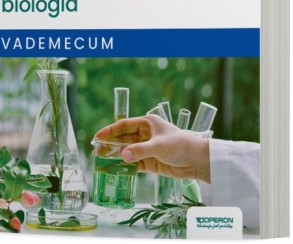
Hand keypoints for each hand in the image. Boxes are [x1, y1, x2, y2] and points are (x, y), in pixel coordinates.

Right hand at [94, 115, 209, 182]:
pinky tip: (114, 169)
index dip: (110, 130)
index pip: (124, 125)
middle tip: (95, 150)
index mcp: (147, 123)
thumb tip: (122, 155)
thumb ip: (140, 151)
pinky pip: (133, 162)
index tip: (97, 136)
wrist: (197, 161)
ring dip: (115, 155)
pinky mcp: (150, 161)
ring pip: (127, 150)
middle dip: (110, 144)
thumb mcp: (159, 146)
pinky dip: (124, 165)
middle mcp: (145, 134)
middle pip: (123, 138)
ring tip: (100, 159)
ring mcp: (147, 148)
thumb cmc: (180, 146)